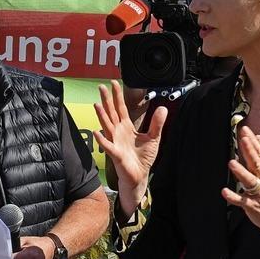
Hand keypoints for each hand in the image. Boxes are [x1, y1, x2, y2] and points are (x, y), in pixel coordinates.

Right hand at [93, 80, 166, 217]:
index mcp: (126, 127)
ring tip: (97, 104)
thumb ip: (157, 123)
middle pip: (111, 112)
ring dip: (102, 115)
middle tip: (102, 87)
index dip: (117, 95)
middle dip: (107, 100)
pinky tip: (98, 132)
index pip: (120, 107)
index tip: (114, 83)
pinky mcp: (116, 154)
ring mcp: (115, 142)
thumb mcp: (154, 137)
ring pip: (107, 126)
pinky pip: (108, 146)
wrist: (139, 175)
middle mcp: (118, 132)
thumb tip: (163, 108)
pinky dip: (102, 140)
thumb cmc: (142, 158)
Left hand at [221, 126, 259, 238]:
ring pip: (249, 181)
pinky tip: (224, 191)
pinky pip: (242, 201)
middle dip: (249, 151)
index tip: (246, 130)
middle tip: (242, 139)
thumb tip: (258, 137)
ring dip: (240, 171)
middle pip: (256, 163)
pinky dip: (233, 196)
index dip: (253, 142)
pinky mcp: (252, 206)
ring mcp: (258, 193)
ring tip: (231, 162)